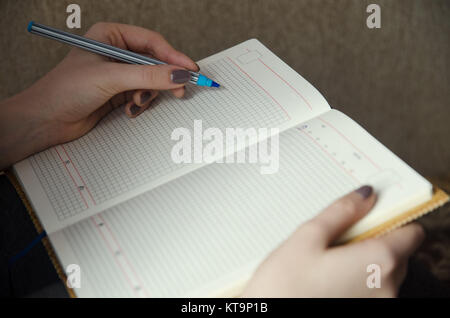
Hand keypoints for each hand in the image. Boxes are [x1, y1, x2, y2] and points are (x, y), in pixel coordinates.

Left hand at [0, 22, 197, 168]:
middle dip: (164, 78)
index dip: (173, 56)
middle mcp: (116, 53)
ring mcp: (118, 74)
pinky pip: (142, 96)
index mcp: (110, 36)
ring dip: (148, 94)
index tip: (189, 70)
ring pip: (150, 81)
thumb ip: (147, 75)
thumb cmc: (64, 90)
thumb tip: (177, 74)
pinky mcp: (119, 93)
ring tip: (136, 102)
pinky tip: (128, 110)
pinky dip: (140, 104)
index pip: (152, 42)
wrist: (46, 121)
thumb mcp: (110, 77)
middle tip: (179, 89)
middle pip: (154, 62)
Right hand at [242, 185, 424, 296]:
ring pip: (384, 272)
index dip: (391, 219)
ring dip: (364, 261)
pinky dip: (357, 280)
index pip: (412, 232)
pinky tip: (327, 278)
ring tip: (327, 260)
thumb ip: (341, 212)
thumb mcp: (307, 237)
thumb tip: (365, 195)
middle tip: (337, 237)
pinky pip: (373, 290)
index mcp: (378, 261)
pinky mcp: (366, 313)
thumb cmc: (283, 286)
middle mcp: (387, 287)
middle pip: (398, 252)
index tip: (371, 213)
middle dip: (373, 240)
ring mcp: (378, 305)